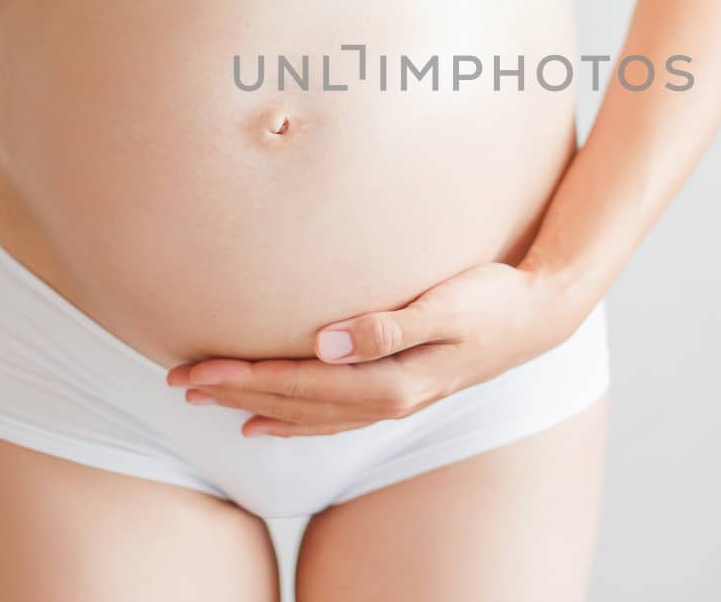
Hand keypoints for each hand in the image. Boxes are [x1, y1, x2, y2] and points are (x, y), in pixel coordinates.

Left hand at [165, 262, 582, 436]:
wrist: (543, 314)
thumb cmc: (495, 300)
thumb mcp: (447, 304)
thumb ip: (388, 324)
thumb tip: (327, 341)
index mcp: (392, 381)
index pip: (298, 383)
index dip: (243, 377)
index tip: (194, 370)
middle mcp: (388, 400)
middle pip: (295, 403)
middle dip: (234, 392)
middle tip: (178, 383)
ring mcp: (395, 400)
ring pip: (309, 414)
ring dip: (256, 406)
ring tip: (208, 402)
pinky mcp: (402, 390)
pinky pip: (334, 417)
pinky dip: (296, 421)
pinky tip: (270, 420)